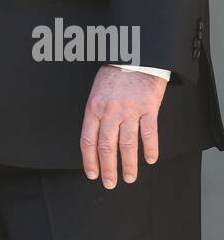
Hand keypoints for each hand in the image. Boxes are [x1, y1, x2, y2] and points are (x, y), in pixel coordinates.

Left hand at [80, 66, 167, 188]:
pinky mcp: (148, 107)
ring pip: (128, 144)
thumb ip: (95, 114)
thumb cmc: (114, 75)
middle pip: (107, 146)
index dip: (90, 160)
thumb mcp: (96, 92)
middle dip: (108, 168)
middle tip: (110, 183)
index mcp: (94, 108)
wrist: (134, 56)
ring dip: (128, 164)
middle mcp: (110, 111)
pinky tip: (150, 160)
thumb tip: (94, 140)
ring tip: (129, 178)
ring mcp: (130, 110)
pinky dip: (150, 148)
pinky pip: (149, 133)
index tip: (92, 174)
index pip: (88, 140)